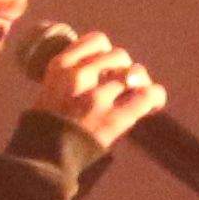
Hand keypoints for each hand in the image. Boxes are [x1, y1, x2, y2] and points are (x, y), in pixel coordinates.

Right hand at [33, 28, 168, 154]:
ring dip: (141, 82)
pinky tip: (154, 105)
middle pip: (119, 55)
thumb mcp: (51, 89)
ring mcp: (96, 97)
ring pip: (135, 73)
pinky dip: (155, 97)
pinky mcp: (113, 118)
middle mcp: (78, 76)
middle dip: (126, 68)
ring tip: (138, 94)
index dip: (109, 52)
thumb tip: (110, 68)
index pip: (98, 41)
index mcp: (61, 66)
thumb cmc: (48, 126)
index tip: (108, 66)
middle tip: (125, 85)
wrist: (43, 158)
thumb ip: (74, 75)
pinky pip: (146, 95)